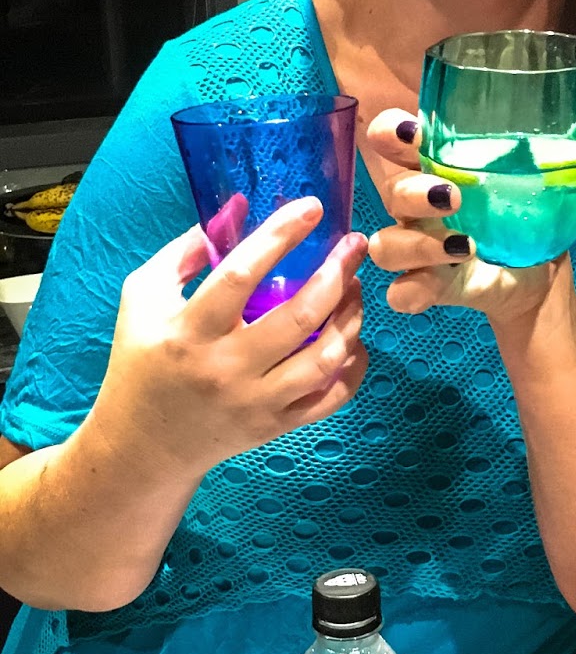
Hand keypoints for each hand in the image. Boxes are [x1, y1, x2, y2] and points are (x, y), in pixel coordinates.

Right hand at [93, 199, 368, 478]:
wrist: (143, 445)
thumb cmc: (141, 361)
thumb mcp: (143, 298)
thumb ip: (184, 251)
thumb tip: (236, 208)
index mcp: (189, 331)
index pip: (240, 274)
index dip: (281, 236)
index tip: (312, 207)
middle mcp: (225, 368)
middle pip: (298, 316)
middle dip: (337, 274)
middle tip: (355, 247)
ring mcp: (255, 402)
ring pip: (324, 358)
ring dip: (350, 317)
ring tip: (355, 289)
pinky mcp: (274, 427)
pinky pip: (331, 397)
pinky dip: (353, 366)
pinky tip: (353, 339)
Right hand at [365, 109, 562, 325]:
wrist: (540, 272)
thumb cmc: (528, 212)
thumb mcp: (546, 179)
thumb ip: (567, 153)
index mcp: (435, 167)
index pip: (391, 139)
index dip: (389, 132)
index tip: (412, 132)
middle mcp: (418, 206)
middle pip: (389, 192)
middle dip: (413, 191)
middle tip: (454, 196)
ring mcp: (421, 249)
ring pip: (385, 245)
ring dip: (416, 243)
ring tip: (465, 246)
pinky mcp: (433, 287)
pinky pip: (400, 292)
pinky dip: (413, 289)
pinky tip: (445, 279)